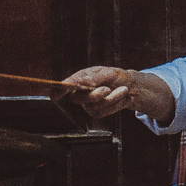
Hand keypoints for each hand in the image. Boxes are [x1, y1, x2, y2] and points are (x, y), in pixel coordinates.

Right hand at [57, 66, 174, 123]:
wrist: (131, 87)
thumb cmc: (117, 76)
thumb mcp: (107, 72)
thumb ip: (93, 78)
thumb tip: (79, 82)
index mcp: (80, 79)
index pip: (64, 86)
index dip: (58, 90)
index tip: (54, 95)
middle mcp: (81, 92)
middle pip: (79, 99)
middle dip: (96, 95)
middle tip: (108, 88)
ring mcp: (88, 104)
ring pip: (95, 106)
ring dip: (113, 98)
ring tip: (123, 90)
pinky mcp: (98, 112)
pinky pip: (105, 112)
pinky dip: (117, 104)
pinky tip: (123, 97)